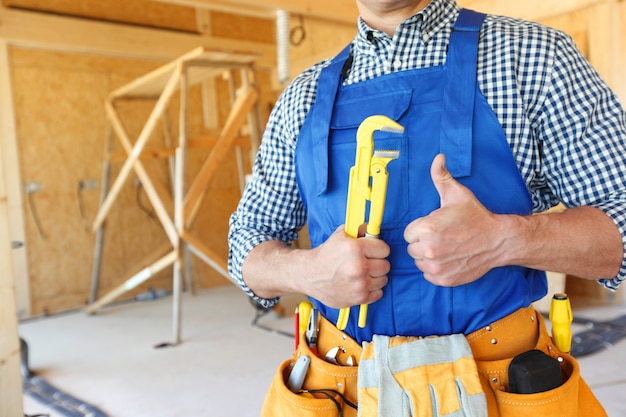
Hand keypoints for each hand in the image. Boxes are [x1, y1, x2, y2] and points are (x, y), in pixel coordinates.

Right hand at [305, 225, 390, 307]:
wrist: (309, 275)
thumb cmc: (325, 255)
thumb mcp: (340, 235)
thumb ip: (359, 230)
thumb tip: (373, 228)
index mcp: (355, 249)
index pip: (385, 249)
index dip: (378, 249)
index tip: (372, 251)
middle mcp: (359, 267)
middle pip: (385, 265)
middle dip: (377, 262)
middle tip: (366, 262)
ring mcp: (359, 285)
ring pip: (383, 280)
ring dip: (375, 276)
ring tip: (361, 273)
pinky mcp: (359, 298)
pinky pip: (378, 293)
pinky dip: (372, 289)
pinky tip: (361, 283)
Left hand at [404, 154, 503, 285]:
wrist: (498, 240)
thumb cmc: (476, 217)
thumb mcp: (457, 194)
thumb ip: (442, 176)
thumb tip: (438, 158)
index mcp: (426, 228)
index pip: (408, 233)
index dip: (421, 229)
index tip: (435, 227)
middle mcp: (428, 249)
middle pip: (412, 248)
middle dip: (423, 242)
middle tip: (443, 237)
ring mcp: (436, 266)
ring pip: (419, 262)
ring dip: (428, 256)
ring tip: (446, 247)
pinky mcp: (443, 279)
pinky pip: (428, 274)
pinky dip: (436, 269)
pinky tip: (449, 259)